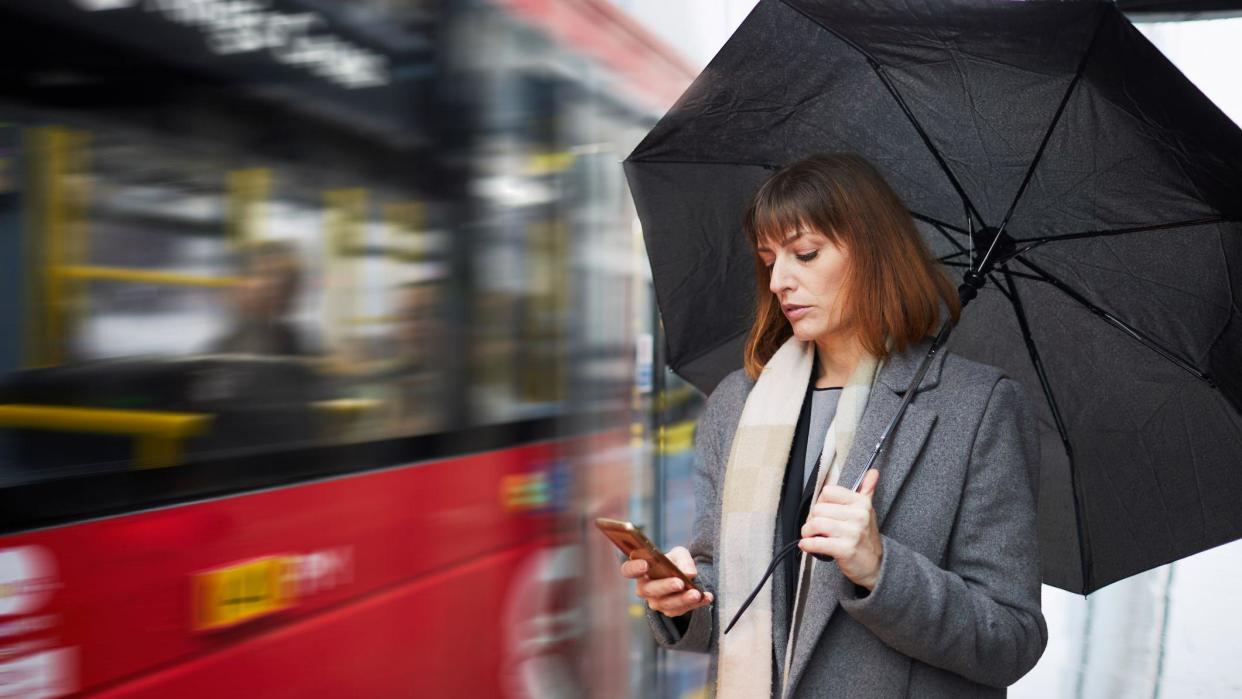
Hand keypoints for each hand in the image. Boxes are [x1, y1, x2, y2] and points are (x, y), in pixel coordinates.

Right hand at [619, 545, 713, 616]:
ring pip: (666, 604)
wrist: (685, 576)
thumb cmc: (675, 562)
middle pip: (649, 590)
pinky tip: (707, 597)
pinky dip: (696, 604)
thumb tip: (689, 573)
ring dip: (682, 599)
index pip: (628, 570)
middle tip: (679, 583)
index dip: (633, 568)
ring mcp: (656, 602)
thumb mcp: (680, 554)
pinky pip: (682, 610)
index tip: (645, 565)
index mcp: (641, 570)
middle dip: (665, 587)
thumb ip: (683, 560)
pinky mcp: (671, 611)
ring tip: (696, 594)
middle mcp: (645, 588)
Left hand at [799, 468, 883, 589]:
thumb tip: (873, 472)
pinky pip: (817, 542)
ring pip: (815, 524)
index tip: (822, 512)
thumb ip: (867, 490)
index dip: (820, 502)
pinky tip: (808, 545)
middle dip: (811, 519)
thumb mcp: (868, 511)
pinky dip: (807, 544)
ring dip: (807, 532)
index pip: (828, 492)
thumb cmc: (866, 537)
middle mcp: (858, 515)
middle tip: (815, 528)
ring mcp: (853, 532)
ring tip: (810, 536)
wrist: (876, 565)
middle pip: (818, 509)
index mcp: (861, 503)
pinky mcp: (846, 549)